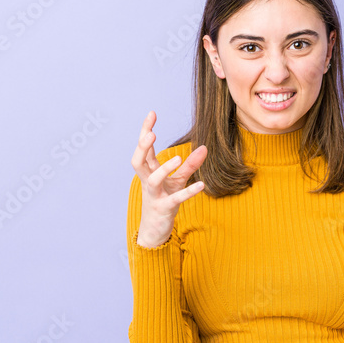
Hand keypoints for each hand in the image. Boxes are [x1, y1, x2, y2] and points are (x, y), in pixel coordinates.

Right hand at [131, 110, 207, 247]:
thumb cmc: (164, 199)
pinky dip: (188, 192)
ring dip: (164, 168)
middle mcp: (148, 181)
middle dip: (143, 147)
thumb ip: (190, 164)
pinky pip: (175, 199)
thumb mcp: (178, 180)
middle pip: (138, 161)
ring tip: (178, 157)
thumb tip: (204, 147)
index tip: (152, 113)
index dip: (146, 131)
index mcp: (149, 171)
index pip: (144, 148)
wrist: (155, 229)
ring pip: (153, 180)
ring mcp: (155, 195)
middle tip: (151, 134)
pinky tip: (201, 185)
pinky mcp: (165, 208)